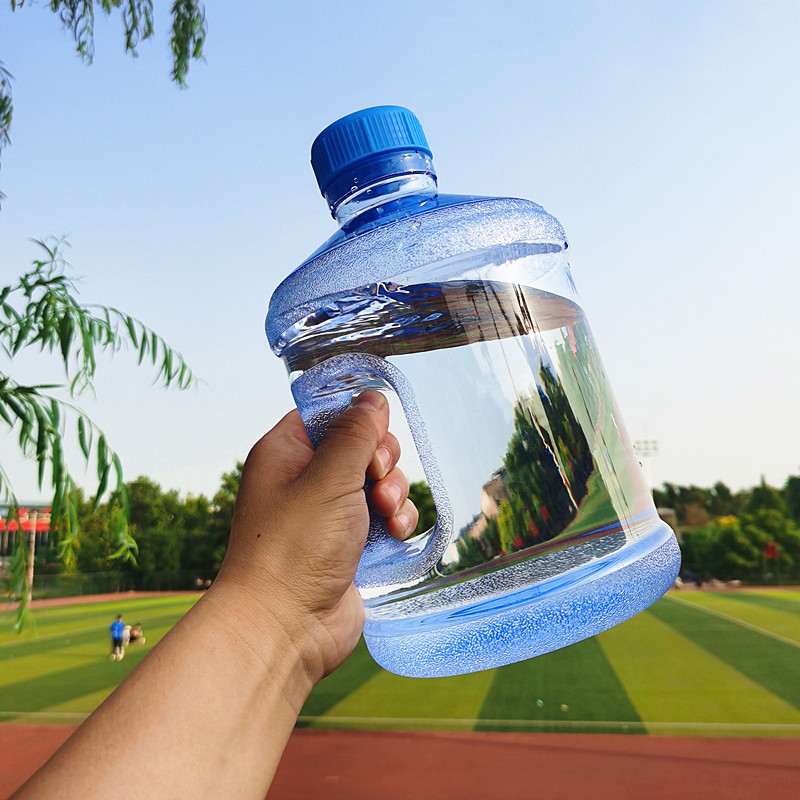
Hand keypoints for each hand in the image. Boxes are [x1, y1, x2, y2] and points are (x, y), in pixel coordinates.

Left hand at [214, 390, 417, 681]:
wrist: (285, 628)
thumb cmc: (293, 549)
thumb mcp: (328, 479)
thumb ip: (355, 434)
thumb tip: (371, 399)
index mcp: (286, 454)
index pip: (328, 414)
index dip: (357, 420)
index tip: (371, 438)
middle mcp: (305, 480)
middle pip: (361, 446)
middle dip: (382, 461)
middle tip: (376, 481)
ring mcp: (329, 513)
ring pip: (379, 481)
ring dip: (393, 492)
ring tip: (385, 515)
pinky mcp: (350, 543)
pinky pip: (384, 516)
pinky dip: (396, 521)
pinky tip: (394, 534)